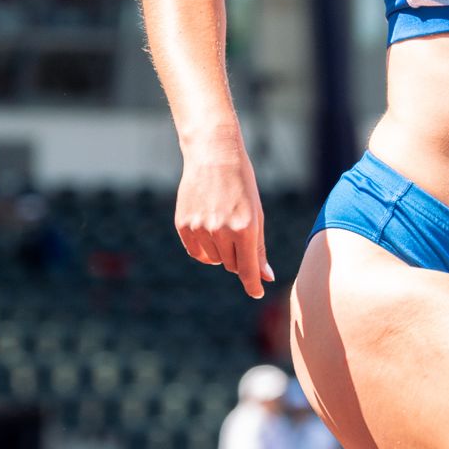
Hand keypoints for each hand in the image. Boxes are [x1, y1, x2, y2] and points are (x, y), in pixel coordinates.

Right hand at [175, 139, 272, 297]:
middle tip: (240, 233)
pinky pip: (196, 253)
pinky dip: (205, 249)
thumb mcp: (257, 214)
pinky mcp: (183, 226)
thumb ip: (259, 249)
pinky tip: (210, 231)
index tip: (257, 292)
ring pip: (214, 260)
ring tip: (224, 224)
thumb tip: (265, 278)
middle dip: (239, 257)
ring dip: (222, 251)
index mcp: (244, 228)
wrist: (213, 156)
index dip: (252, 284)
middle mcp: (221, 231)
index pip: (247, 269)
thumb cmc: (242, 185)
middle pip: (232, 265)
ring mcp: (199, 229)